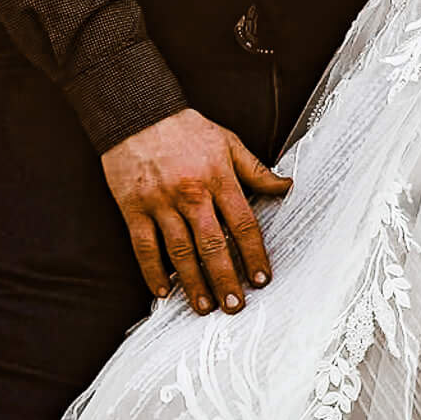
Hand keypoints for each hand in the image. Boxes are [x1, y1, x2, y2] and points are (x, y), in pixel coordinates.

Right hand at [101, 107, 290, 314]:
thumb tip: (287, 186)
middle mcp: (191, 194)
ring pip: (179, 251)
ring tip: (205, 306)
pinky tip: (163, 291)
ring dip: (193, 283)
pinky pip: (144, 246)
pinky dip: (152, 271)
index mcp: (218, 178)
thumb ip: (256, 170)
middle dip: (226, 278)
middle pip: (212, 244)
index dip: (254, 254)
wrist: (136, 112)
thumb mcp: (228, 142)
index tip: (262, 279)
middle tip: (235, 306)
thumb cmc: (185, 128)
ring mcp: (160, 203)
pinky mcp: (133, 208)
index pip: (243, 223)